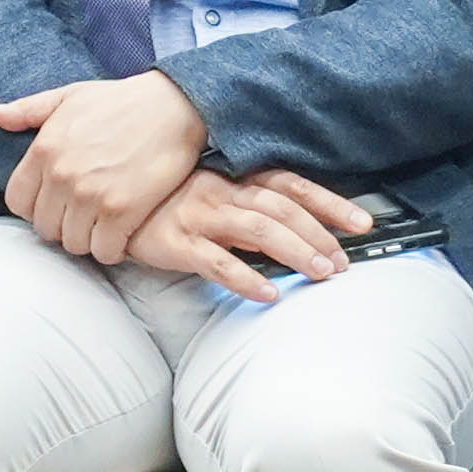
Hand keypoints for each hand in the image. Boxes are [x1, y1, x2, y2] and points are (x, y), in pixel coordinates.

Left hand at [0, 73, 211, 261]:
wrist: (174, 105)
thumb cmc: (121, 101)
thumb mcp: (69, 96)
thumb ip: (28, 109)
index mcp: (44, 150)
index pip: (17, 202)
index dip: (34, 207)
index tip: (54, 203)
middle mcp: (62, 176)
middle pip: (45, 228)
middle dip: (62, 225)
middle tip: (82, 216)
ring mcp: (91, 196)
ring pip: (73, 244)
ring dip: (87, 239)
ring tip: (102, 224)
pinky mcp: (122, 211)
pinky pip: (104, 251)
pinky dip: (112, 249)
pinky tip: (121, 233)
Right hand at [123, 167, 368, 299]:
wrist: (109, 203)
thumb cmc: (167, 202)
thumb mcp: (213, 195)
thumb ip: (250, 208)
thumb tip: (298, 232)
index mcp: (234, 178)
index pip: (291, 185)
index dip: (329, 203)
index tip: (363, 222)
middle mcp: (221, 192)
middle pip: (281, 208)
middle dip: (318, 234)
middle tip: (344, 262)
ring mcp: (199, 216)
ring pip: (256, 230)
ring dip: (294, 251)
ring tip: (320, 274)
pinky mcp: (177, 242)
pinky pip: (216, 261)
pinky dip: (245, 278)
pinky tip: (268, 293)